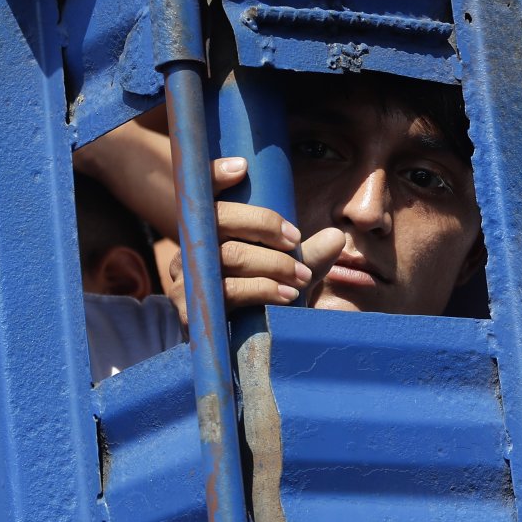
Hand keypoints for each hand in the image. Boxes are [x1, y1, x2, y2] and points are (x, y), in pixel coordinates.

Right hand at [168, 157, 344, 325]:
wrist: (243, 353)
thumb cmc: (264, 302)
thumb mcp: (290, 273)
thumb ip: (310, 255)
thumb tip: (336, 235)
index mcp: (208, 232)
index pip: (203, 193)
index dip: (215, 175)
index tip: (243, 167)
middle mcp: (189, 249)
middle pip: (219, 218)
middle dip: (264, 225)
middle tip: (297, 240)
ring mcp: (185, 279)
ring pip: (228, 255)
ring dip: (272, 263)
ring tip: (301, 277)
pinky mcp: (190, 309)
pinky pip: (228, 291)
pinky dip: (262, 290)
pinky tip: (287, 296)